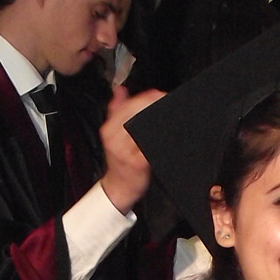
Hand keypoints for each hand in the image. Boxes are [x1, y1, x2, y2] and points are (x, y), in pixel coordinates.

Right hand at [100, 85, 163, 212]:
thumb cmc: (118, 163)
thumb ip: (116, 110)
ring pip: (143, 129)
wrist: (118, 189)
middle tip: (167, 102)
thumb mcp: (112, 134)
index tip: (158, 94)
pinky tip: (168, 136)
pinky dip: (160, 140)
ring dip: (160, 122)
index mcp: (109, 130)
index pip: (127, 106)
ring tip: (170, 117)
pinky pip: (150, 148)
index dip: (145, 98)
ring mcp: (126, 152)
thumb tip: (120, 90)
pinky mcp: (138, 164)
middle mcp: (114, 139)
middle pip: (135, 115)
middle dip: (153, 106)